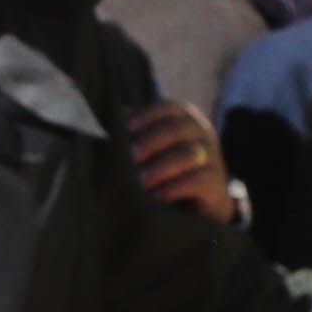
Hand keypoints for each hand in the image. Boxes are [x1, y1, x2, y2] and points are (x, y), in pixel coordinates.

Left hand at [127, 98, 232, 223]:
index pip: (168, 108)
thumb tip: (95, 118)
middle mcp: (201, 133)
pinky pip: (199, 179)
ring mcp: (212, 157)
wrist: (200, 203)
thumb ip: (131, 133)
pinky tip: (157, 197)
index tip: (126, 129)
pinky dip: (175, 188)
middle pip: (177, 129)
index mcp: (184, 119)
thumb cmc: (165, 168)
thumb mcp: (149, 148)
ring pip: (188, 154)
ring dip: (160, 167)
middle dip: (150, 142)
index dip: (147, 116)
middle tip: (130, 158)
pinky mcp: (216, 183)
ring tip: (140, 183)